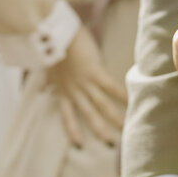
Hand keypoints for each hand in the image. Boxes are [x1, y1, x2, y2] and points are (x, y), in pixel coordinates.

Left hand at [45, 26, 127, 147]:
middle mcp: (73, 90)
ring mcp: (84, 82)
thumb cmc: (54, 45)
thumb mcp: (49, 68)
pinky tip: (134, 101)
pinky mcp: (95, 71)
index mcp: (62, 90)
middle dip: (100, 131)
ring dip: (115, 118)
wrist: (56, 31)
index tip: (79, 145)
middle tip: (112, 144)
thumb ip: (50, 81)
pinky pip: (111, 87)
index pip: (67, 116)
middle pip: (88, 115)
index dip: (73, 131)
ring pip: (102, 105)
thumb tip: (44, 88)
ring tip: (127, 128)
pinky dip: (123, 95)